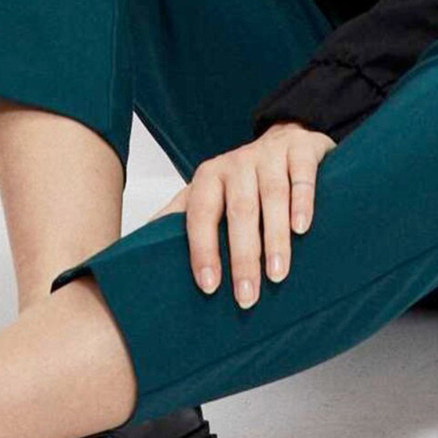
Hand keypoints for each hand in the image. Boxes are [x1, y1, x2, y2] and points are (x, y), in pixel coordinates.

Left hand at [143, 122, 337, 307]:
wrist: (286, 139)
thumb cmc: (243, 182)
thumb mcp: (207, 196)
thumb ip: (178, 220)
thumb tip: (136, 253)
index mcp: (209, 177)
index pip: (200, 215)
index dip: (202, 250)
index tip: (209, 287)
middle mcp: (237, 164)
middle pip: (239, 211)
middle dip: (242, 257)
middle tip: (246, 297)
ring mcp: (270, 155)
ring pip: (272, 196)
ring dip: (274, 238)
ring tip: (277, 275)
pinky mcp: (302, 151)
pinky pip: (302, 176)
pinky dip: (302, 203)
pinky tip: (302, 229)